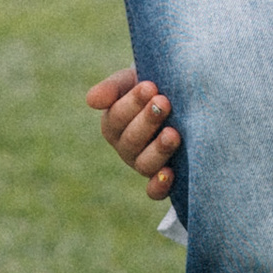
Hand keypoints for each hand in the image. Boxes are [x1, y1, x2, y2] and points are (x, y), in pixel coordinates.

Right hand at [87, 69, 181, 200]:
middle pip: (131, 141)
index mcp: (114, 124)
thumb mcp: (132, 81)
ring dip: (158, 150)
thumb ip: (112, 88)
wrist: (181, 95)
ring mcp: (143, 164)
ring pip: (144, 165)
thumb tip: (91, 101)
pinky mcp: (162, 178)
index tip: (150, 86)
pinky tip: (169, 173)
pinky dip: (159, 186)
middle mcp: (125, 148)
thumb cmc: (154, 85)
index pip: (118, 117)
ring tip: (173, 134)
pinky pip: (155, 191)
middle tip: (164, 102)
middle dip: (148, 121)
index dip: (133, 103)